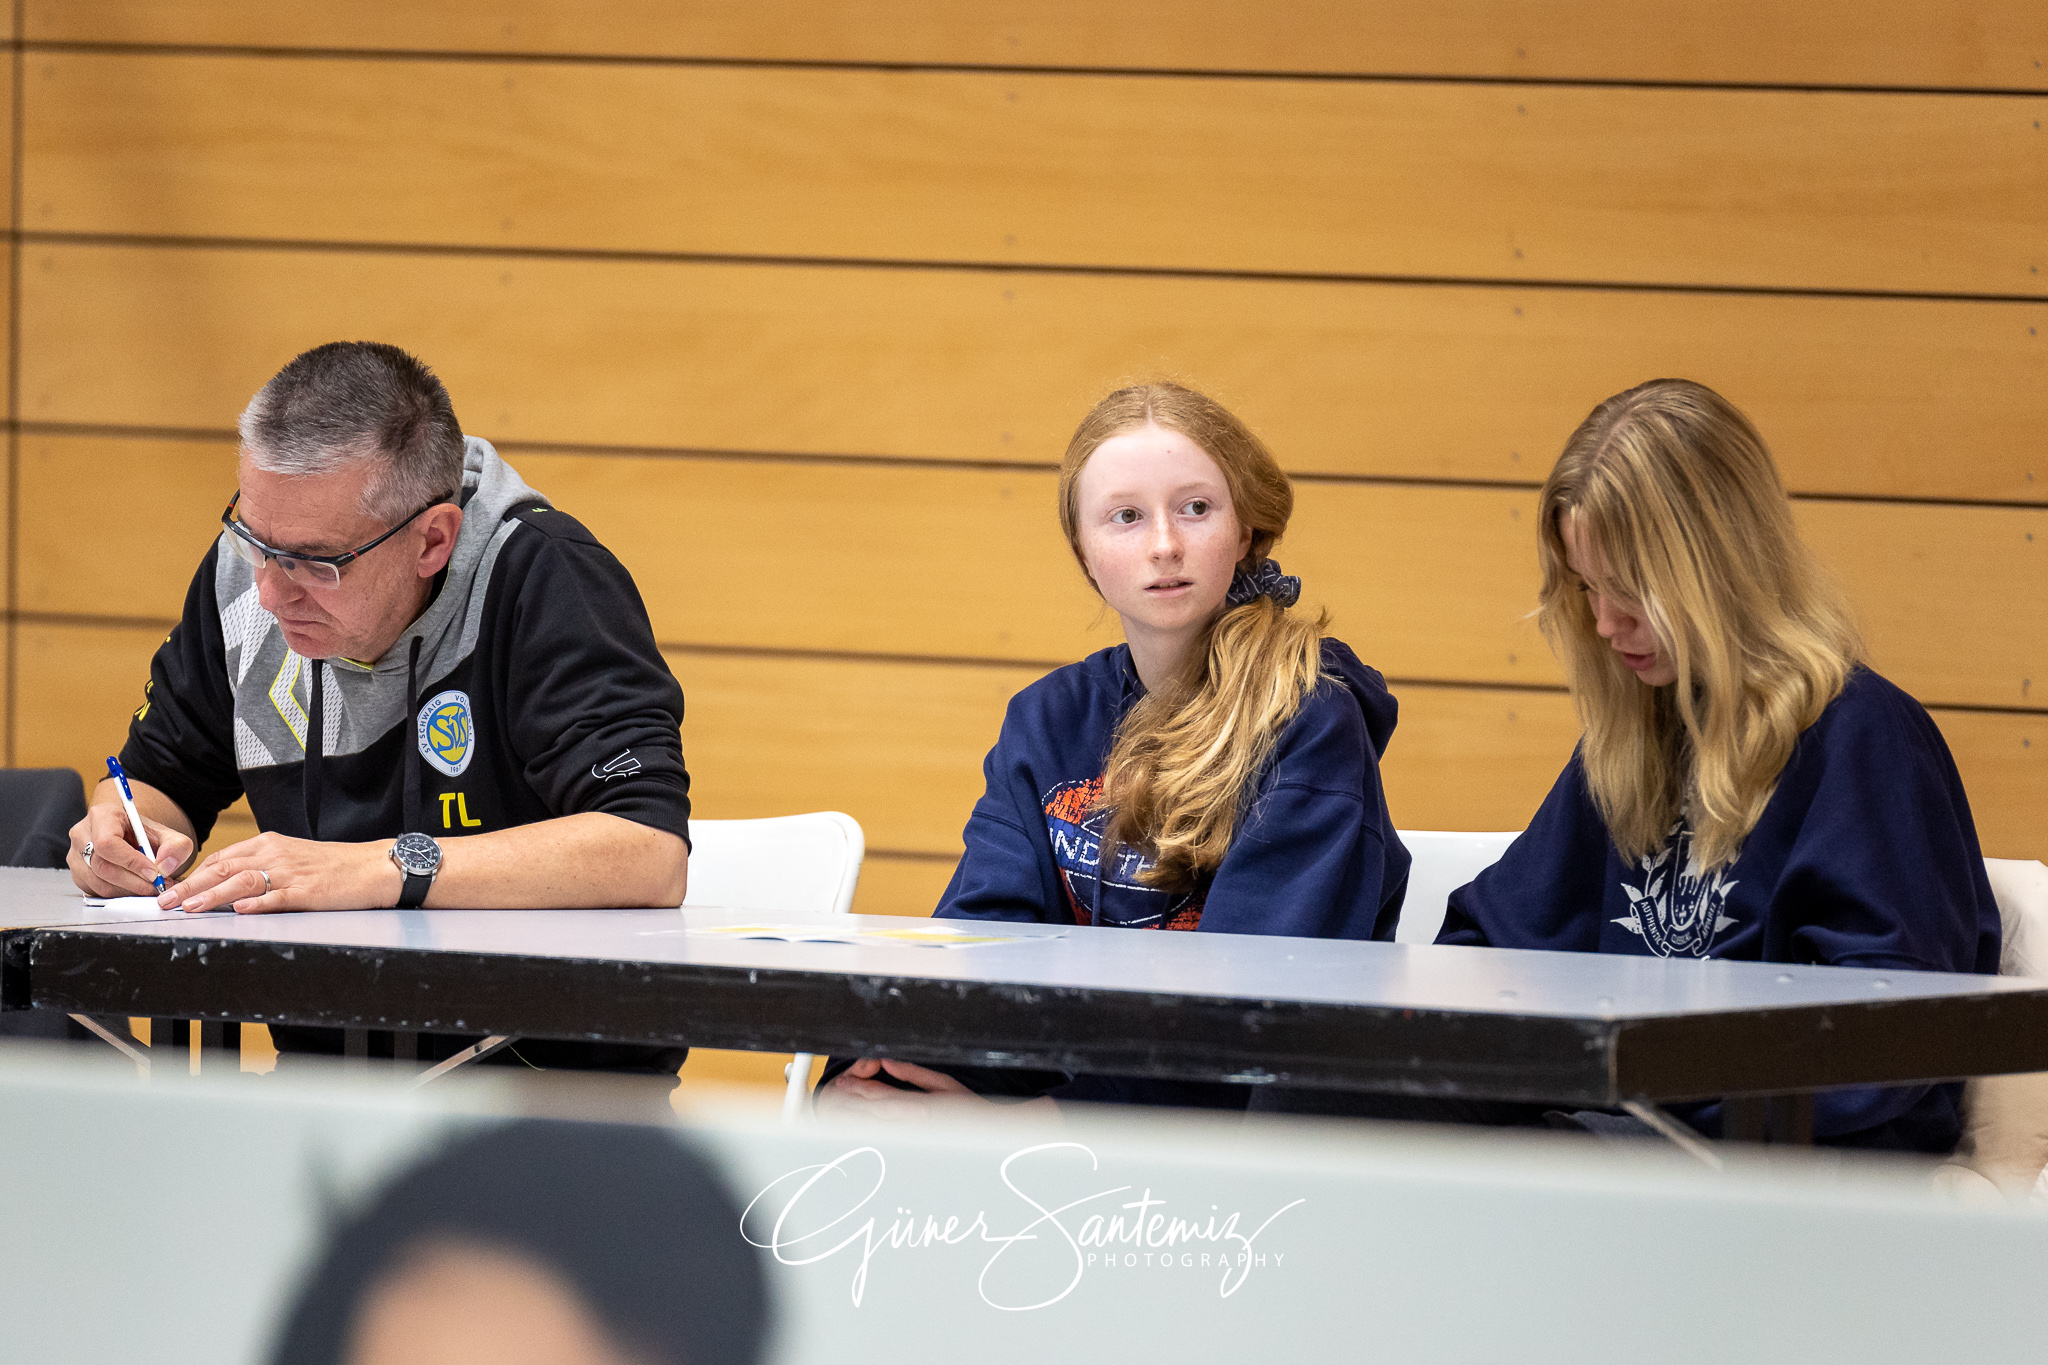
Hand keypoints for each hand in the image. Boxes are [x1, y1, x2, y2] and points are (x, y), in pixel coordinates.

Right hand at [69, 803, 192, 896]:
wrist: (133, 839)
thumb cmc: (146, 835)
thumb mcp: (169, 835)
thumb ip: (176, 846)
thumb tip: (165, 866)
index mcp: (102, 815)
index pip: (107, 843)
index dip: (131, 862)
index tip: (154, 873)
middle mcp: (82, 834)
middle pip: (101, 866)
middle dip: (133, 881)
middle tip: (158, 887)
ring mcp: (75, 856)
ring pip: (98, 882)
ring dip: (128, 891)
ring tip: (152, 888)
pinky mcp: (78, 874)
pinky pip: (96, 891)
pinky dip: (119, 895)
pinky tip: (137, 889)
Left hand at [159, 832, 402, 913]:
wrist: (376, 866)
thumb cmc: (337, 866)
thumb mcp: (295, 858)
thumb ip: (263, 867)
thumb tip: (229, 888)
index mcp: (270, 844)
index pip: (221, 858)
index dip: (193, 874)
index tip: (171, 889)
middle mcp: (276, 854)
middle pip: (223, 868)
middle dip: (190, 885)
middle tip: (165, 901)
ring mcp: (291, 873)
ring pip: (242, 881)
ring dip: (212, 895)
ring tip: (190, 907)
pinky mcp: (308, 891)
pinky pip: (276, 897)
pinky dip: (256, 903)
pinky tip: (239, 910)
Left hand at [815, 1058, 1058, 1122]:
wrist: (992, 1137)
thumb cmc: (973, 1110)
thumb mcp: (946, 1084)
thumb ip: (914, 1074)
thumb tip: (889, 1061)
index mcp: (923, 1108)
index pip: (883, 1097)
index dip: (860, 1089)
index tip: (844, 1082)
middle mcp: (916, 1127)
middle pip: (873, 1116)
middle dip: (851, 1104)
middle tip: (833, 1094)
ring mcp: (915, 1141)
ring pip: (876, 1131)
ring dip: (854, 1121)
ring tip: (838, 1110)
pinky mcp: (916, 1150)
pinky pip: (886, 1142)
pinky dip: (868, 1134)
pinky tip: (856, 1129)